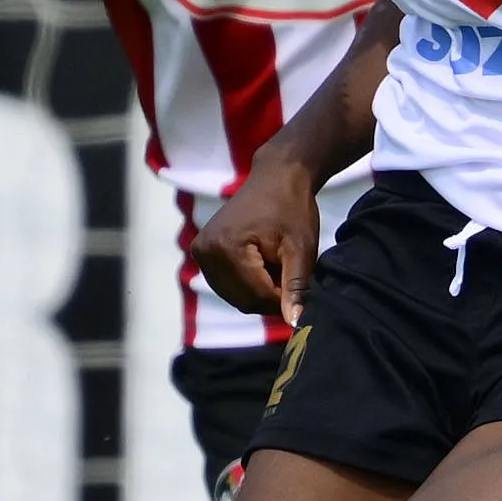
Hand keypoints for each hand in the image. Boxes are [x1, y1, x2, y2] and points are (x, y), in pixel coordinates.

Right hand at [195, 156, 323, 325]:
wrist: (275, 177)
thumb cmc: (292, 208)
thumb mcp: (301, 248)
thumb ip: (296, 286)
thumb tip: (295, 323)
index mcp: (227, 248)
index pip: (257, 296)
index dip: (283, 300)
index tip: (301, 288)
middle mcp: (205, 251)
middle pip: (243, 300)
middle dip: (270, 296)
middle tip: (289, 275)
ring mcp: (200, 252)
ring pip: (234, 296)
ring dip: (259, 291)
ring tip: (276, 266)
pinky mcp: (201, 252)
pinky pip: (226, 285)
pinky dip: (247, 284)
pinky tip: (262, 265)